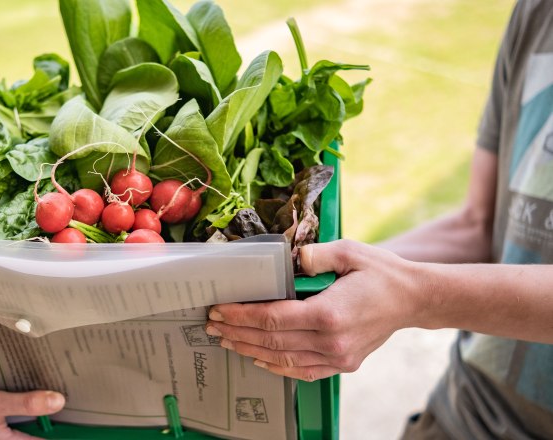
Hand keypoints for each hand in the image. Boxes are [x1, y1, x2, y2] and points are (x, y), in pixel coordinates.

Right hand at [0, 387, 65, 439]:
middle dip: (45, 427)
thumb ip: (25, 403)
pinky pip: (9, 434)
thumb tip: (59, 401)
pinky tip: (19, 410)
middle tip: (60, 409)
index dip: (62, 434)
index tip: (81, 430)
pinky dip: (18, 424)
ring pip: (19, 437)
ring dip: (31, 425)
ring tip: (46, 408)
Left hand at [206, 240, 424, 380]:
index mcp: (329, 313)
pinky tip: (257, 357)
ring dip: (250, 349)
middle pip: (271, 341)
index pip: (272, 318)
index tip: (218, 309)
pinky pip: (301, 370)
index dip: (240, 315)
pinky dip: (276, 366)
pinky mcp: (342, 363)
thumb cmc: (380, 272)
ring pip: (282, 358)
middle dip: (237, 332)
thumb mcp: (349, 251)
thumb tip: (289, 257)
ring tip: (226, 340)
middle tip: (212, 325)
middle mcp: (331, 341)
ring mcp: (338, 357)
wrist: (413, 299)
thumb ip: (316, 253)